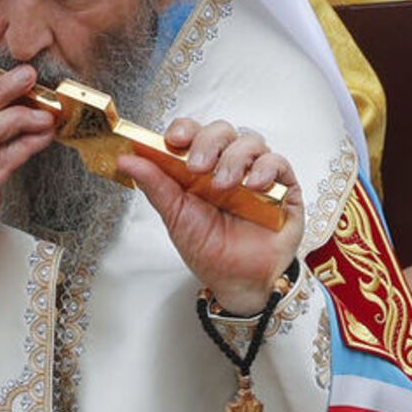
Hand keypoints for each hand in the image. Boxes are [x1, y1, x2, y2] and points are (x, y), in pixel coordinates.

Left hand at [116, 119, 302, 315]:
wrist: (240, 283)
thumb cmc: (210, 250)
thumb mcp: (175, 216)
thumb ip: (155, 184)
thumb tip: (127, 159)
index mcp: (200, 166)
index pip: (193, 132)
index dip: (184, 129)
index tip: (174, 139)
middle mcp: (228, 164)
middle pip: (221, 130)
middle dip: (208, 142)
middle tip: (197, 167)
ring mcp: (256, 173)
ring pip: (250, 141)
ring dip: (234, 158)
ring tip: (224, 185)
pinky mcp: (284, 186)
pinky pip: (278, 162)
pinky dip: (265, 169)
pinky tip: (254, 186)